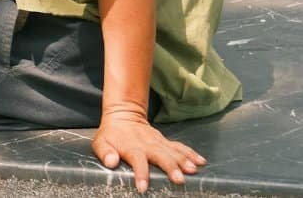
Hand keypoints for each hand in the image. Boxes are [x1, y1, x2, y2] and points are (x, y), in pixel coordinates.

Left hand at [91, 112, 205, 192]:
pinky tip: (201, 161)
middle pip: (160, 156)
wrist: (123, 115)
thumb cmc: (111, 134)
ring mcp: (158, 142)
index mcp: (131, 147)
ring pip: (173, 151)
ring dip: (184, 160)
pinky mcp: (165, 141)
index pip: (137, 160)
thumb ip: (105, 152)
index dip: (140, 173)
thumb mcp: (101, 142)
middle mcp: (147, 144)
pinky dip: (191, 153)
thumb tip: (111, 162)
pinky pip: (180, 147)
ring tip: (193, 170)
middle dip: (170, 167)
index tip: (143, 187)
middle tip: (179, 179)